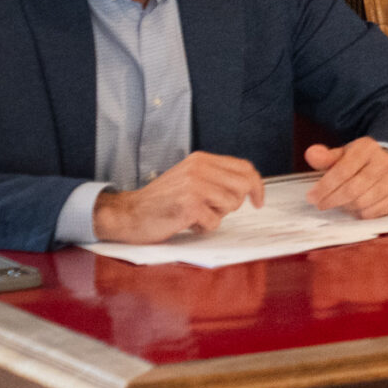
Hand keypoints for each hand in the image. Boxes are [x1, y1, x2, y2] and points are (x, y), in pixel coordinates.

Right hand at [93, 152, 263, 242]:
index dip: (257, 185)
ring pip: (231, 205)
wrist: (129, 213)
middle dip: (234, 203)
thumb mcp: (190, 179)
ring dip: (217, 216)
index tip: (258, 201)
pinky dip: (203, 227)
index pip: (244, 167)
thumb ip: (215, 178)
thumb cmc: (161, 201)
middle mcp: (198, 169)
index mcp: (201, 160)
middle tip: (214, 209)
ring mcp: (194, 186)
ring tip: (195, 214)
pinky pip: (215, 222)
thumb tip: (249, 186)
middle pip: (243, 186)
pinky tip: (186, 222)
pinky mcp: (189, 205)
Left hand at [304, 137, 387, 219]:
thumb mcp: (339, 156)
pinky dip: (361, 214)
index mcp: (367, 148)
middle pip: (354, 188)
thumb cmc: (355, 163)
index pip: (343, 170)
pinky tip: (354, 209)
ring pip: (364, 201)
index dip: (325, 186)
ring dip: (347, 207)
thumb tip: (312, 154)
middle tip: (321, 204)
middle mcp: (384, 161)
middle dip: (333, 199)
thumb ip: (324, 157)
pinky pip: (376, 211)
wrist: (381, 167)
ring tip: (339, 204)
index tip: (312, 196)